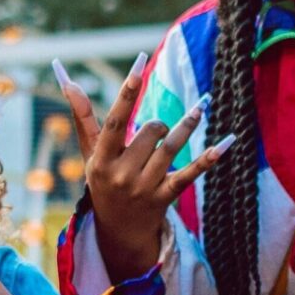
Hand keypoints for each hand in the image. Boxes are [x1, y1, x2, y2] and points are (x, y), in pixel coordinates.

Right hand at [57, 58, 227, 283]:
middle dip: (156, 125)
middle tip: (153, 134)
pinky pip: (189, 174)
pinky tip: (226, 142)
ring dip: (187, 125)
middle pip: (150, 133)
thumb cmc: (104, 181)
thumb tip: (69, 80)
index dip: (127, 92)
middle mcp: (122, 175)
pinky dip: (208, 158)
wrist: (118, 230)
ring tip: (199, 108)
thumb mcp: (91, 154)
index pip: (115, 121)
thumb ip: (82, 117)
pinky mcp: (165, 198)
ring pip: (171, 147)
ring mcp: (144, 188)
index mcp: (101, 160)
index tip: (139, 63)